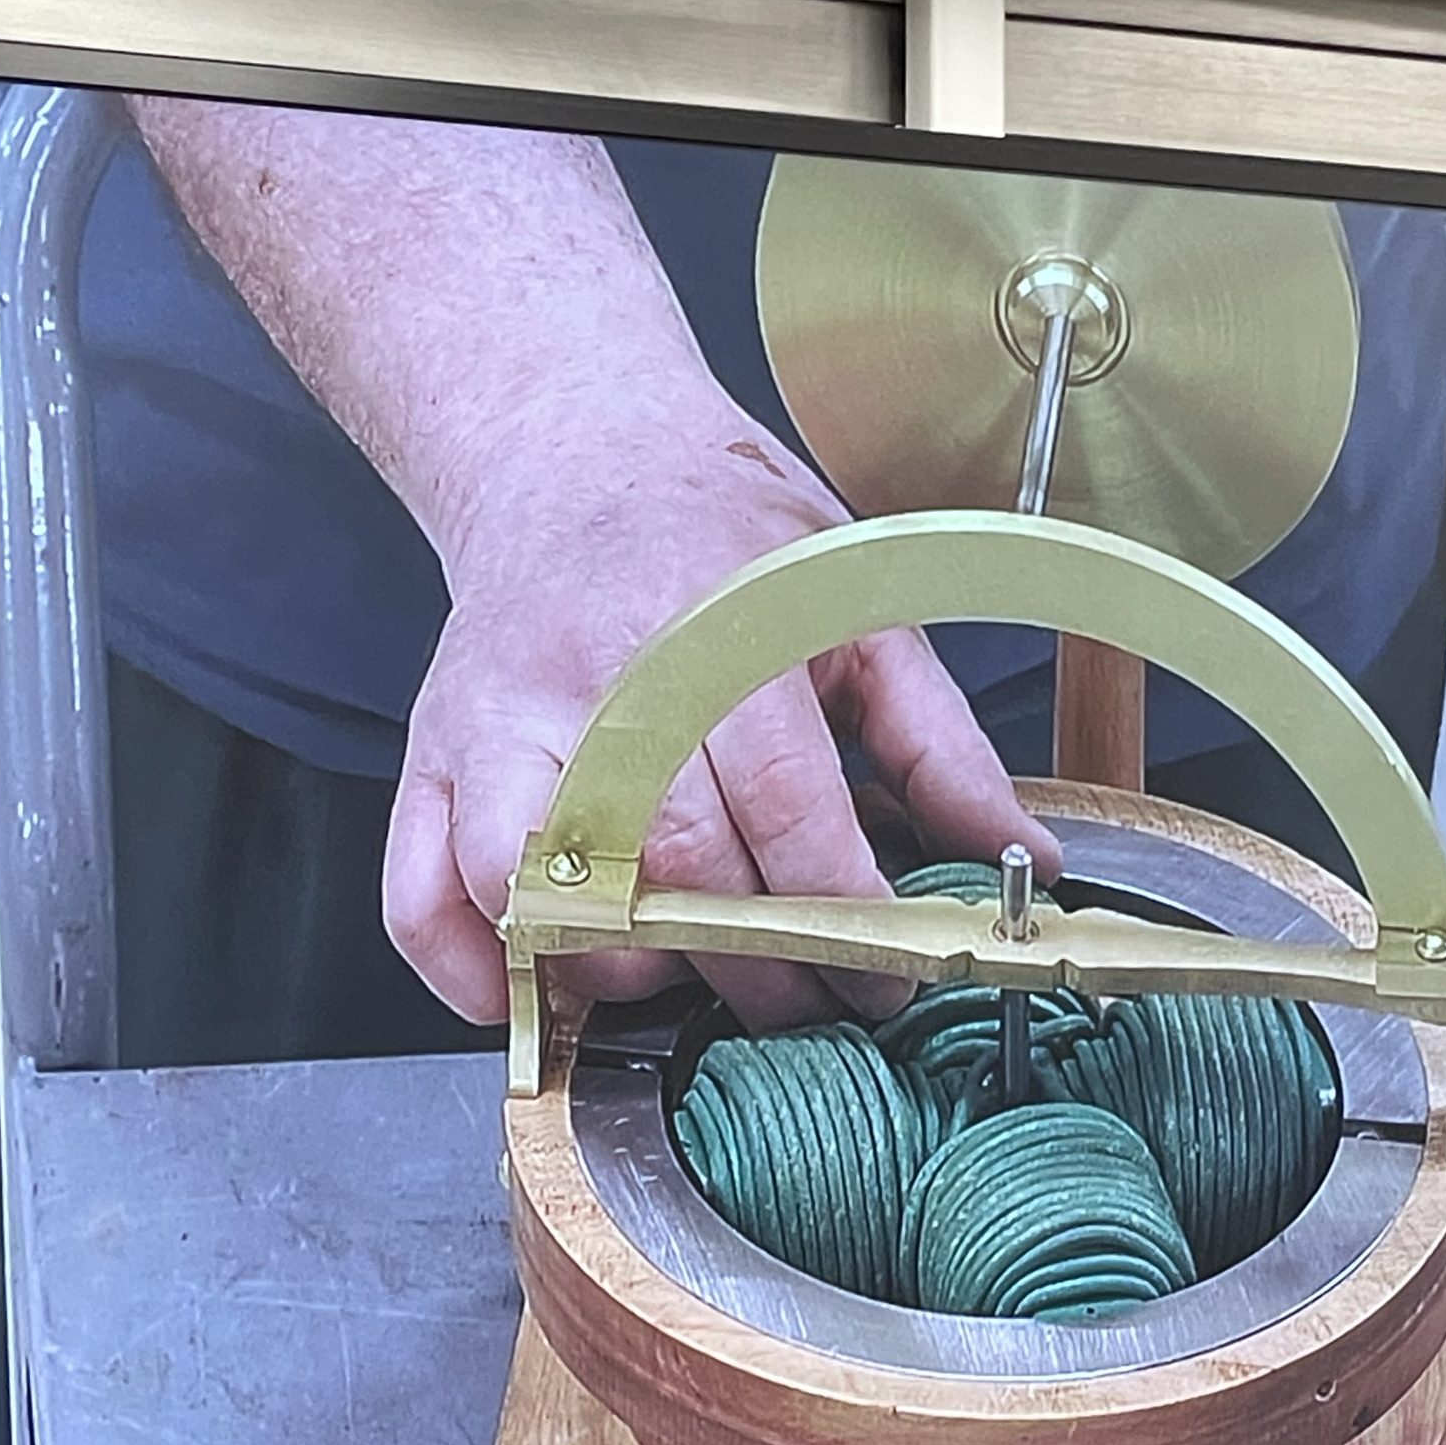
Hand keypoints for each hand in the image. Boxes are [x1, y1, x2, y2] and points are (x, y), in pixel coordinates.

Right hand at [384, 387, 1056, 1027]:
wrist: (569, 446)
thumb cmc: (722, 536)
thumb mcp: (856, 608)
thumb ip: (942, 745)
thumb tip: (1025, 859)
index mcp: (715, 629)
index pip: (785, 810)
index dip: (842, 918)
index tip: (885, 978)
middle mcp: (592, 678)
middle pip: (672, 869)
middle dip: (752, 968)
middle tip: (805, 998)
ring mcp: (492, 722)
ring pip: (534, 892)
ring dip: (616, 971)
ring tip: (682, 981)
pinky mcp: (427, 754)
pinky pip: (419, 895)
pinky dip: (470, 969)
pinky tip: (546, 991)